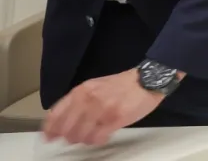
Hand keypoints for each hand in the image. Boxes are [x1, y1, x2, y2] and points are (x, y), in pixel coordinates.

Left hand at [42, 69, 164, 145]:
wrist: (147, 80)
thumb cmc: (121, 85)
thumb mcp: (95, 86)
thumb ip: (79, 101)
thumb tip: (65, 121)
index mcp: (81, 91)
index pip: (56, 114)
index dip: (50, 129)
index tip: (48, 138)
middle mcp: (88, 100)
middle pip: (67, 128)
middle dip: (69, 137)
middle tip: (75, 139)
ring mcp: (101, 110)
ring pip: (81, 135)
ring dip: (84, 140)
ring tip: (92, 136)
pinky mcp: (115, 119)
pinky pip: (97, 137)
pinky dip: (97, 140)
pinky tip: (102, 137)